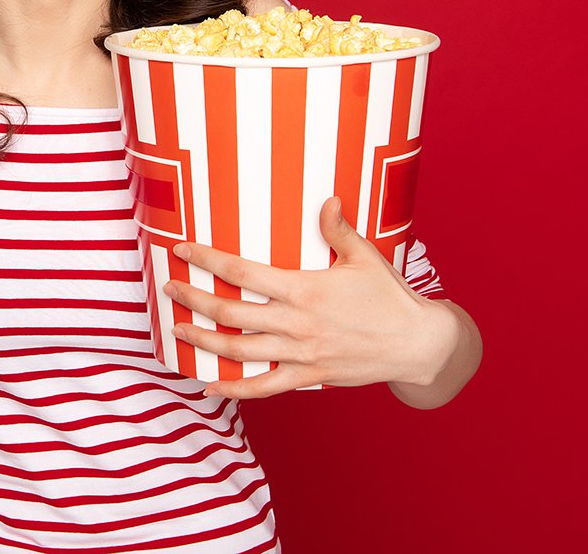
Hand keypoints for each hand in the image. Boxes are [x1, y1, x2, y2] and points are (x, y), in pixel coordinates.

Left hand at [163, 195, 459, 398]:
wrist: (418, 345)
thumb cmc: (391, 297)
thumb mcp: (365, 256)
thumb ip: (338, 229)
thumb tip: (327, 198)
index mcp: (305, 288)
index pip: (243, 272)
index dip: (208, 260)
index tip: (182, 251)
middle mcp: (297, 323)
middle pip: (231, 312)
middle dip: (194, 299)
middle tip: (169, 289)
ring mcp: (301, 353)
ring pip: (239, 351)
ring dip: (203, 341)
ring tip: (177, 329)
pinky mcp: (308, 376)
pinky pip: (263, 388)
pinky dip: (233, 390)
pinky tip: (208, 387)